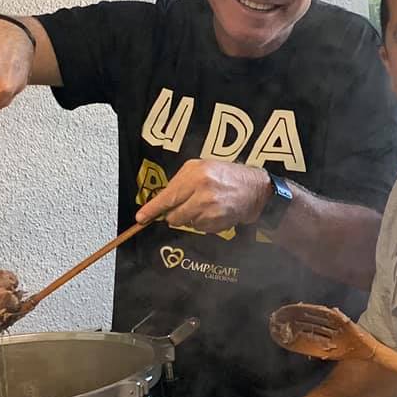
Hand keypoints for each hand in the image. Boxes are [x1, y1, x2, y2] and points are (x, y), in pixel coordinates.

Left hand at [135, 160, 271, 233]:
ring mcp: (210, 210)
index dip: (152, 210)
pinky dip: (203, 223)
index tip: (141, 218)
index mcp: (196, 175)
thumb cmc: (226, 175)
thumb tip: (162, 201)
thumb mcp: (201, 167)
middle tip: (187, 205)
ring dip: (191, 217)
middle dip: (174, 214)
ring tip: (205, 205)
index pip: (167, 197)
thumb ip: (180, 182)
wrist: (255, 188)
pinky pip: (199, 229)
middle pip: (173, 216)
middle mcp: (202, 193)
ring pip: (186, 223)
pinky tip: (214, 212)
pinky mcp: (217, 223)